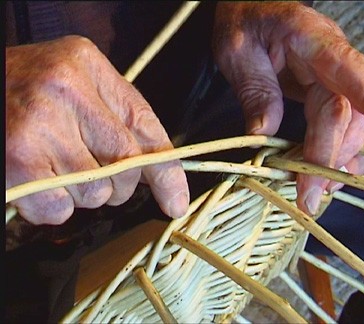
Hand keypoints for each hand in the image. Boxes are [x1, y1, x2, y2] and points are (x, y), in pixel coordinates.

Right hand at [6, 36, 188, 224]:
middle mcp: (65, 91)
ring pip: (95, 193)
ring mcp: (39, 126)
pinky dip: (54, 207)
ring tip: (56, 167)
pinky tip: (39, 182)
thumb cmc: (26, 91)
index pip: (145, 127)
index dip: (167, 171)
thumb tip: (158, 175)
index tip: (176, 200)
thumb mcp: (77, 86)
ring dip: (83, 194)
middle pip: (125, 165)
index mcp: (86, 67)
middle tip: (93, 172)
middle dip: (119, 185)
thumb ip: (118, 118)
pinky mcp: (17, 163)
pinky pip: (60, 209)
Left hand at [212, 2, 363, 214]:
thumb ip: (255, 90)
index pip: (351, 71)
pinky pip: (344, 123)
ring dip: (339, 160)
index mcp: (312, 40)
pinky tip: (332, 173)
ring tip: (319, 191)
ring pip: (352, 122)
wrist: (248, 10)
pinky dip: (340, 151)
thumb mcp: (238, 52)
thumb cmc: (243, 24)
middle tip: (310, 194)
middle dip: (332, 156)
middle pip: (348, 111)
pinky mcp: (327, 92)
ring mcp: (333, 77)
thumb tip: (263, 136)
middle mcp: (332, 60)